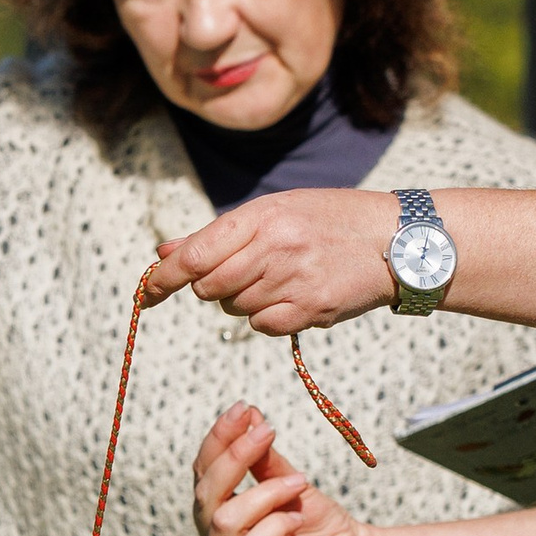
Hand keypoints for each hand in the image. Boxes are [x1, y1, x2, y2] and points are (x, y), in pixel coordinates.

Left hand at [144, 187, 399, 337]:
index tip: (144, 294)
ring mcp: (293, 281)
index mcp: (261, 216)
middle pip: (210, 287)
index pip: (195, 255)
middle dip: (214, 286)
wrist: (391, 240)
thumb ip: (218, 235)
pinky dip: (267, 317)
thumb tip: (164, 254)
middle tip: (244, 270)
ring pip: (235, 308)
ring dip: (244, 300)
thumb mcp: (275, 210)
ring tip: (279, 277)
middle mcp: (275, 248)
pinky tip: (292, 295)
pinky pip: (262, 325)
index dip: (163, 280)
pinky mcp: (310, 310)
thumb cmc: (327, 220)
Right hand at [194, 404, 370, 535]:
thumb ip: (263, 457)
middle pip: (205, 494)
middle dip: (235, 457)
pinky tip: (297, 520)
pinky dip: (276, 526)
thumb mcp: (288, 481)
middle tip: (268, 432)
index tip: (244, 409)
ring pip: (226, 520)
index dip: (219, 439)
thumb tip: (247, 414)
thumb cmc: (318, 522)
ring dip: (265, 493)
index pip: (203, 472)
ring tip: (299, 484)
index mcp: (218, 513)